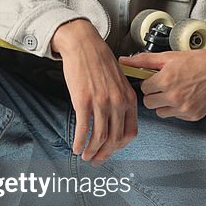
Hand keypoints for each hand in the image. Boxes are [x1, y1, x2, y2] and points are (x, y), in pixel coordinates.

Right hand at [51, 19, 137, 164]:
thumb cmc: (100, 60)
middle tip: (96, 161)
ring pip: (99, 137)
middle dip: (104, 154)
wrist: (83, 44)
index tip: (111, 151)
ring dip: (91, 151)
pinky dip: (79, 142)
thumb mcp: (119, 80)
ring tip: (84, 156)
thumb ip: (121, 99)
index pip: (130, 132)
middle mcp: (118, 103)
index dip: (119, 147)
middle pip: (114, 139)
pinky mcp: (83, 101)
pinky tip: (76, 147)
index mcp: (129, 99)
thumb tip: (116, 119)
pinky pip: (83, 129)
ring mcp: (101, 103)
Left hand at [118, 45, 205, 120]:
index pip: (143, 88)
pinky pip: (174, 116)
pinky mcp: (192, 116)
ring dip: (164, 103)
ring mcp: (184, 108)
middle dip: (154, 93)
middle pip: (148, 102)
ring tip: (176, 90)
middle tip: (165, 84)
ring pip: (160, 111)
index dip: (149, 82)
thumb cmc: (198, 61)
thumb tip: (124, 61)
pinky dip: (177, 108)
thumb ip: (144, 60)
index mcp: (166, 80)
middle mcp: (174, 96)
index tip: (157, 78)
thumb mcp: (169, 57)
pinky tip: (185, 96)